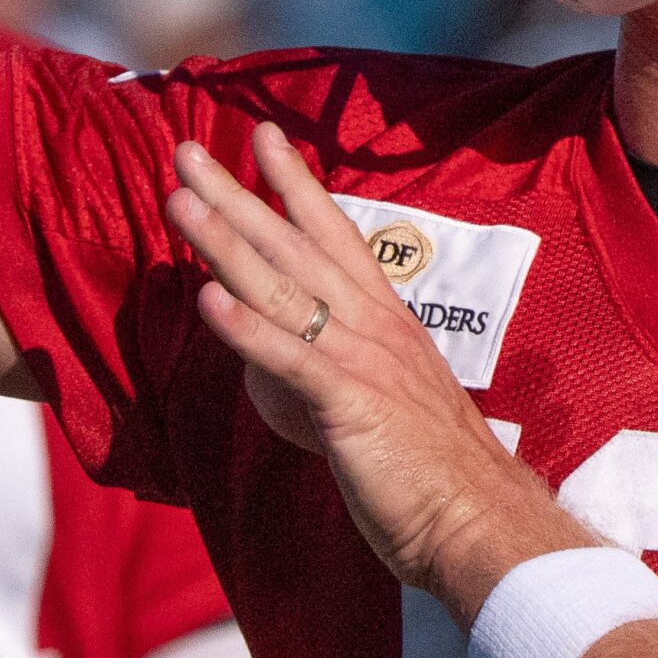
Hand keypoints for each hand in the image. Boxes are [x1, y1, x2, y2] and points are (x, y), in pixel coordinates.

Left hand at [165, 122, 580, 612]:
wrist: (478, 520)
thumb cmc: (431, 472)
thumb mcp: (376, 404)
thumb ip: (321, 376)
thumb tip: (273, 372)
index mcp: (385, 319)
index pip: (334, 234)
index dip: (295, 184)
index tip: (263, 137)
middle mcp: (373, 325)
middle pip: (294, 246)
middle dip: (236, 195)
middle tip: (187, 153)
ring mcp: (363, 359)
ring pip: (283, 288)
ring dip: (225, 243)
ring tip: (179, 202)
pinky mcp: (350, 403)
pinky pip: (291, 359)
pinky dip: (248, 329)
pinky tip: (208, 301)